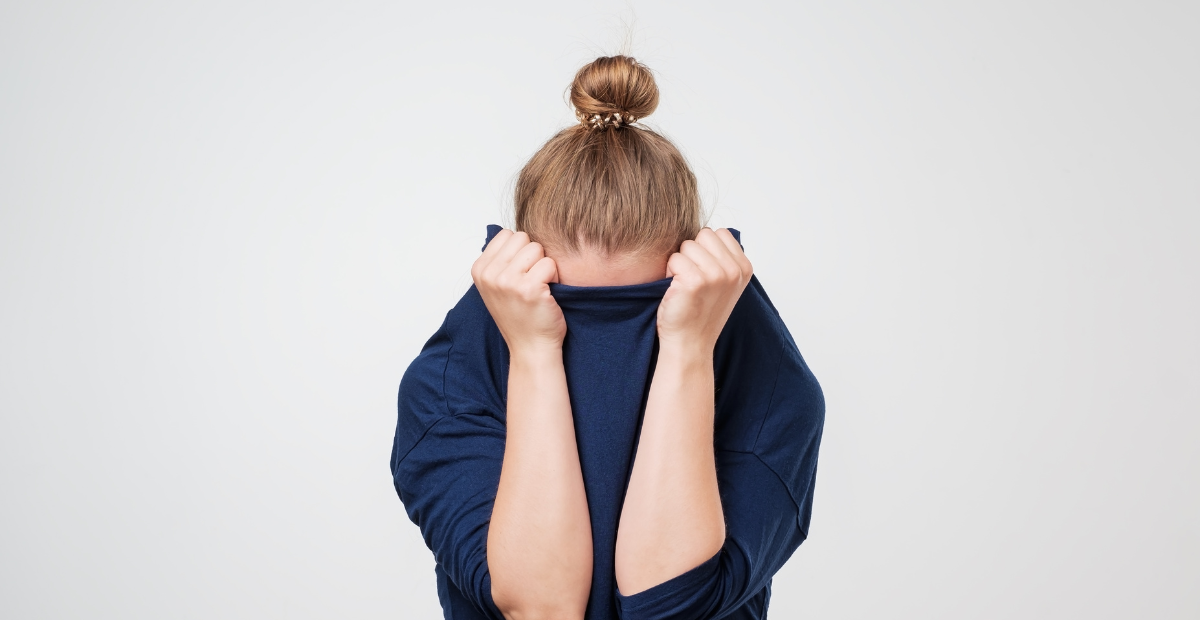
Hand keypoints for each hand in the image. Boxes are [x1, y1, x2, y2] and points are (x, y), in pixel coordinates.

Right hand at [471, 229, 565, 354]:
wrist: (530, 348)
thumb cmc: (519, 315)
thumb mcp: (496, 286)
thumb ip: (500, 260)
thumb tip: (513, 234)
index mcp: (479, 269)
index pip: (507, 235)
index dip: (520, 251)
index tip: (520, 273)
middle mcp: (490, 274)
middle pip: (522, 238)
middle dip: (533, 256)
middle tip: (532, 280)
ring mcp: (508, 281)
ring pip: (537, 248)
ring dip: (544, 266)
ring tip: (539, 287)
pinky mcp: (529, 289)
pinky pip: (550, 264)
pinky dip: (554, 277)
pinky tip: (547, 294)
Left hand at [657, 227, 752, 354]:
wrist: (690, 343)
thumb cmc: (701, 312)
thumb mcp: (724, 283)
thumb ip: (723, 258)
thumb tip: (708, 232)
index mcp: (744, 267)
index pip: (718, 233)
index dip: (705, 249)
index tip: (705, 273)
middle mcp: (734, 270)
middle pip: (703, 235)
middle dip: (692, 253)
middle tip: (693, 279)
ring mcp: (716, 275)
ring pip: (687, 245)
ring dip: (680, 263)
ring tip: (685, 286)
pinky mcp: (695, 281)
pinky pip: (674, 259)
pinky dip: (670, 273)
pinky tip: (677, 291)